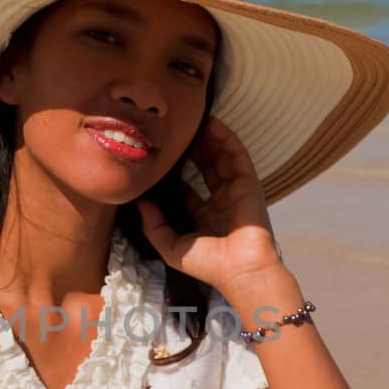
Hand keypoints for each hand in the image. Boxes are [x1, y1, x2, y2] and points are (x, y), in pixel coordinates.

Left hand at [135, 115, 284, 295]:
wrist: (240, 270)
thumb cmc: (208, 265)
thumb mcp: (171, 247)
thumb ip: (153, 225)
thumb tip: (139, 202)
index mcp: (203, 216)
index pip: (187, 187)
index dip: (174, 171)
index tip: (158, 155)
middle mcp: (220, 201)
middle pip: (204, 167)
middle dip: (191, 148)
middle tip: (173, 131)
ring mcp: (235, 190)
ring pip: (219, 156)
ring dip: (207, 138)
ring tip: (191, 119)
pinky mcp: (248, 183)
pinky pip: (236, 154)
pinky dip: (226, 137)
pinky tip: (213, 123)